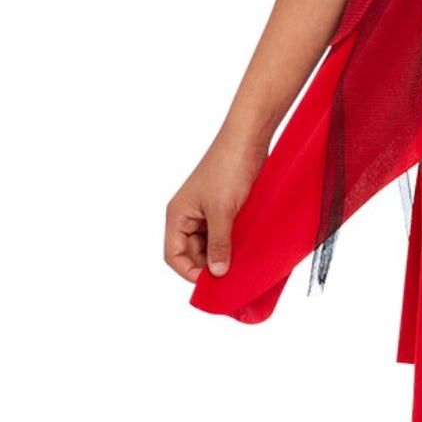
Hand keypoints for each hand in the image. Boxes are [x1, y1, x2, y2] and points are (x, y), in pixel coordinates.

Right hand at [164, 131, 268, 282]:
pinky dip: (232, 242)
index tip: (212, 284)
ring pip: (209, 244)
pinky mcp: (224, 207)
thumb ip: (219, 244)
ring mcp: (206, 211)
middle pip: (192, 253)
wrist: (248, 138)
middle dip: (209, 265)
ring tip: (241, 263)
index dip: (190, 273)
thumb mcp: (223, 212)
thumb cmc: (229, 168)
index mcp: (178, 215)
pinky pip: (223, 233)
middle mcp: (188, 215)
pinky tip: (246, 249)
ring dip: (223, 254)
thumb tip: (216, 273)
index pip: (173, 256)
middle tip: (231, 277)